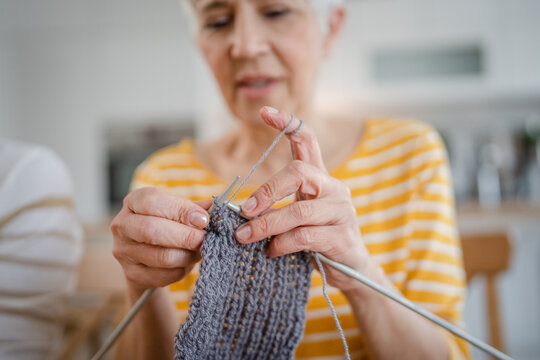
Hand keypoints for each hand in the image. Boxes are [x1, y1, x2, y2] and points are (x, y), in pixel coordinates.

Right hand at [111, 187, 211, 292]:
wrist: (147, 252)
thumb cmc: (165, 223)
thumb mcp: (177, 209)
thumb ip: (193, 208)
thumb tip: (212, 208)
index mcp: (134, 201)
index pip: (153, 203)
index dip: (181, 211)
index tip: (203, 219)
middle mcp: (123, 225)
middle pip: (152, 231)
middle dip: (185, 236)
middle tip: (205, 239)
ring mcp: (124, 251)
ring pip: (161, 256)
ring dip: (187, 255)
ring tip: (199, 250)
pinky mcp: (132, 273)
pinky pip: (163, 276)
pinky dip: (181, 270)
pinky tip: (187, 263)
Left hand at [235, 106, 374, 290]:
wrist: (351, 272)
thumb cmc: (318, 239)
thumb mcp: (297, 217)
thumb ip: (277, 206)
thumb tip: (242, 208)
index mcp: (321, 179)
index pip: (308, 140)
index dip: (288, 124)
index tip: (265, 112)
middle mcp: (334, 189)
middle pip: (299, 172)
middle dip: (267, 190)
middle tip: (245, 210)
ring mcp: (342, 212)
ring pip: (299, 210)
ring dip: (266, 224)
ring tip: (245, 236)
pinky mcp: (342, 237)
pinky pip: (304, 236)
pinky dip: (281, 244)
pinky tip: (270, 251)